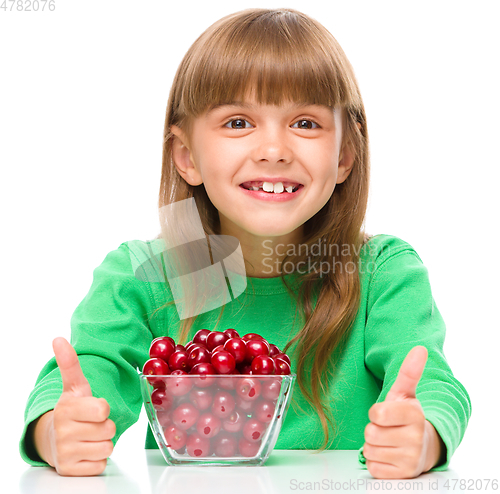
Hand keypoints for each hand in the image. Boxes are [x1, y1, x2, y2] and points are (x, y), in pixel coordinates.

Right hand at [33, 337, 115, 475]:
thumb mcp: (74, 386)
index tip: (93, 407)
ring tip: (89, 437)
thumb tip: (58, 338)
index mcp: (67, 407)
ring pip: (107, 448)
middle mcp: (63, 431)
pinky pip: (100, 464)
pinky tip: (86, 451)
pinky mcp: (69, 470)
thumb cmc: (72, 410)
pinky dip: (97, 459)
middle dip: (105, 426)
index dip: (103, 408)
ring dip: (103, 442)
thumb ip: (70, 364)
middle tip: (92, 424)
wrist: (52, 439)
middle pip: (108, 429)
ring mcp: (65, 452)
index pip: (103, 409)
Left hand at [362, 346, 443, 478]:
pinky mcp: (402, 475)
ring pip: (369, 450)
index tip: (386, 413)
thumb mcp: (406, 394)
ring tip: (388, 441)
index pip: (376, 414)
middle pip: (370, 433)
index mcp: (415, 415)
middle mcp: (415, 438)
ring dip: (374, 445)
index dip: (376, 413)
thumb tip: (419, 349)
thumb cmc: (407, 417)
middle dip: (374, 430)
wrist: (424, 447)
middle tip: (387, 429)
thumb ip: (409, 372)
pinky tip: (388, 454)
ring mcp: (410, 459)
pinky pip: (373, 467)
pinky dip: (376, 461)